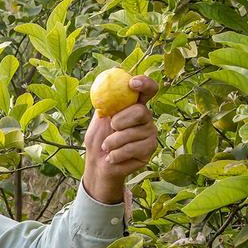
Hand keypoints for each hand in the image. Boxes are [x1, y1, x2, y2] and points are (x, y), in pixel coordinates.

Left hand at [81, 75, 158, 203]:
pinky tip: (112, 156)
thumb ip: (106, 104)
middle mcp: (146, 117)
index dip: (144, 83)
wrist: (98, 164)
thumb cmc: (98, 139)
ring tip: (106, 147)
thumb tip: (106, 86)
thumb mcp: (99, 119)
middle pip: (141, 111)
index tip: (132, 83)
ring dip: (113, 141)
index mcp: (134, 105)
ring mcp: (150, 133)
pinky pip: (133, 148)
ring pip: (134, 132)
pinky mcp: (149, 149)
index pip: (148, 89)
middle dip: (120, 120)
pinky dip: (117, 153)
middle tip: (111, 128)